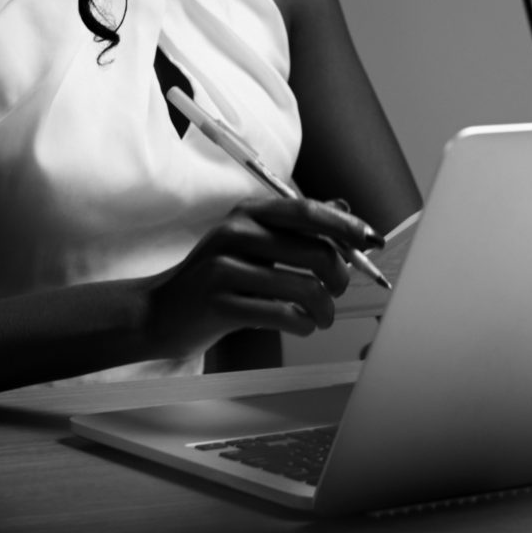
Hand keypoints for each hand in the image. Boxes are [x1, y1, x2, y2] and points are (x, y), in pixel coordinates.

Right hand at [137, 196, 382, 359]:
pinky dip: (303, 325)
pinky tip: (301, 326)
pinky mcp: (220, 304)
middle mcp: (236, 232)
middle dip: (339, 276)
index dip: (346, 225)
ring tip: (321, 317)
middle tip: (337, 292)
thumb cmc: (213, 278)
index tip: (372, 241)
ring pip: (304, 286)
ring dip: (324, 309)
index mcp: (248, 212)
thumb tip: (344, 205)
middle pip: (315, 250)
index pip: (308, 211)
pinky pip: (282, 314)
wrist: (159, 311)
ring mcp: (225, 268)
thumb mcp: (251, 241)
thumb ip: (296, 225)